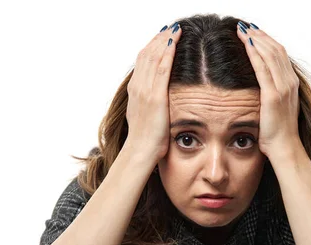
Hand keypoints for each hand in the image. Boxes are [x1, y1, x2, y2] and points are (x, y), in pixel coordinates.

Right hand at [125, 22, 181, 162]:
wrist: (141, 151)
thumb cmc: (145, 139)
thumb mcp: (145, 116)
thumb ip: (150, 103)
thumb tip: (158, 99)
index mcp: (135, 90)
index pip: (143, 61)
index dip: (152, 46)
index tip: (162, 37)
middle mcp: (138, 86)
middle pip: (147, 54)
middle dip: (159, 39)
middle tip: (171, 27)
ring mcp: (146, 90)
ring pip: (154, 56)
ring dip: (164, 40)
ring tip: (175, 29)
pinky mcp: (156, 96)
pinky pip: (162, 68)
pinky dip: (168, 52)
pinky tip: (175, 41)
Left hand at [236, 21, 304, 159]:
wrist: (284, 148)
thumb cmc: (277, 132)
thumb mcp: (275, 108)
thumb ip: (270, 93)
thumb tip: (259, 86)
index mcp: (291, 84)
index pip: (279, 54)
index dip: (267, 41)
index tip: (254, 32)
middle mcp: (289, 82)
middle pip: (275, 49)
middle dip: (260, 35)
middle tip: (245, 26)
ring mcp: (283, 88)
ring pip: (270, 54)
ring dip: (255, 40)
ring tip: (242, 30)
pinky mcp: (273, 96)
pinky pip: (262, 68)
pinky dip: (254, 53)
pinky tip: (245, 44)